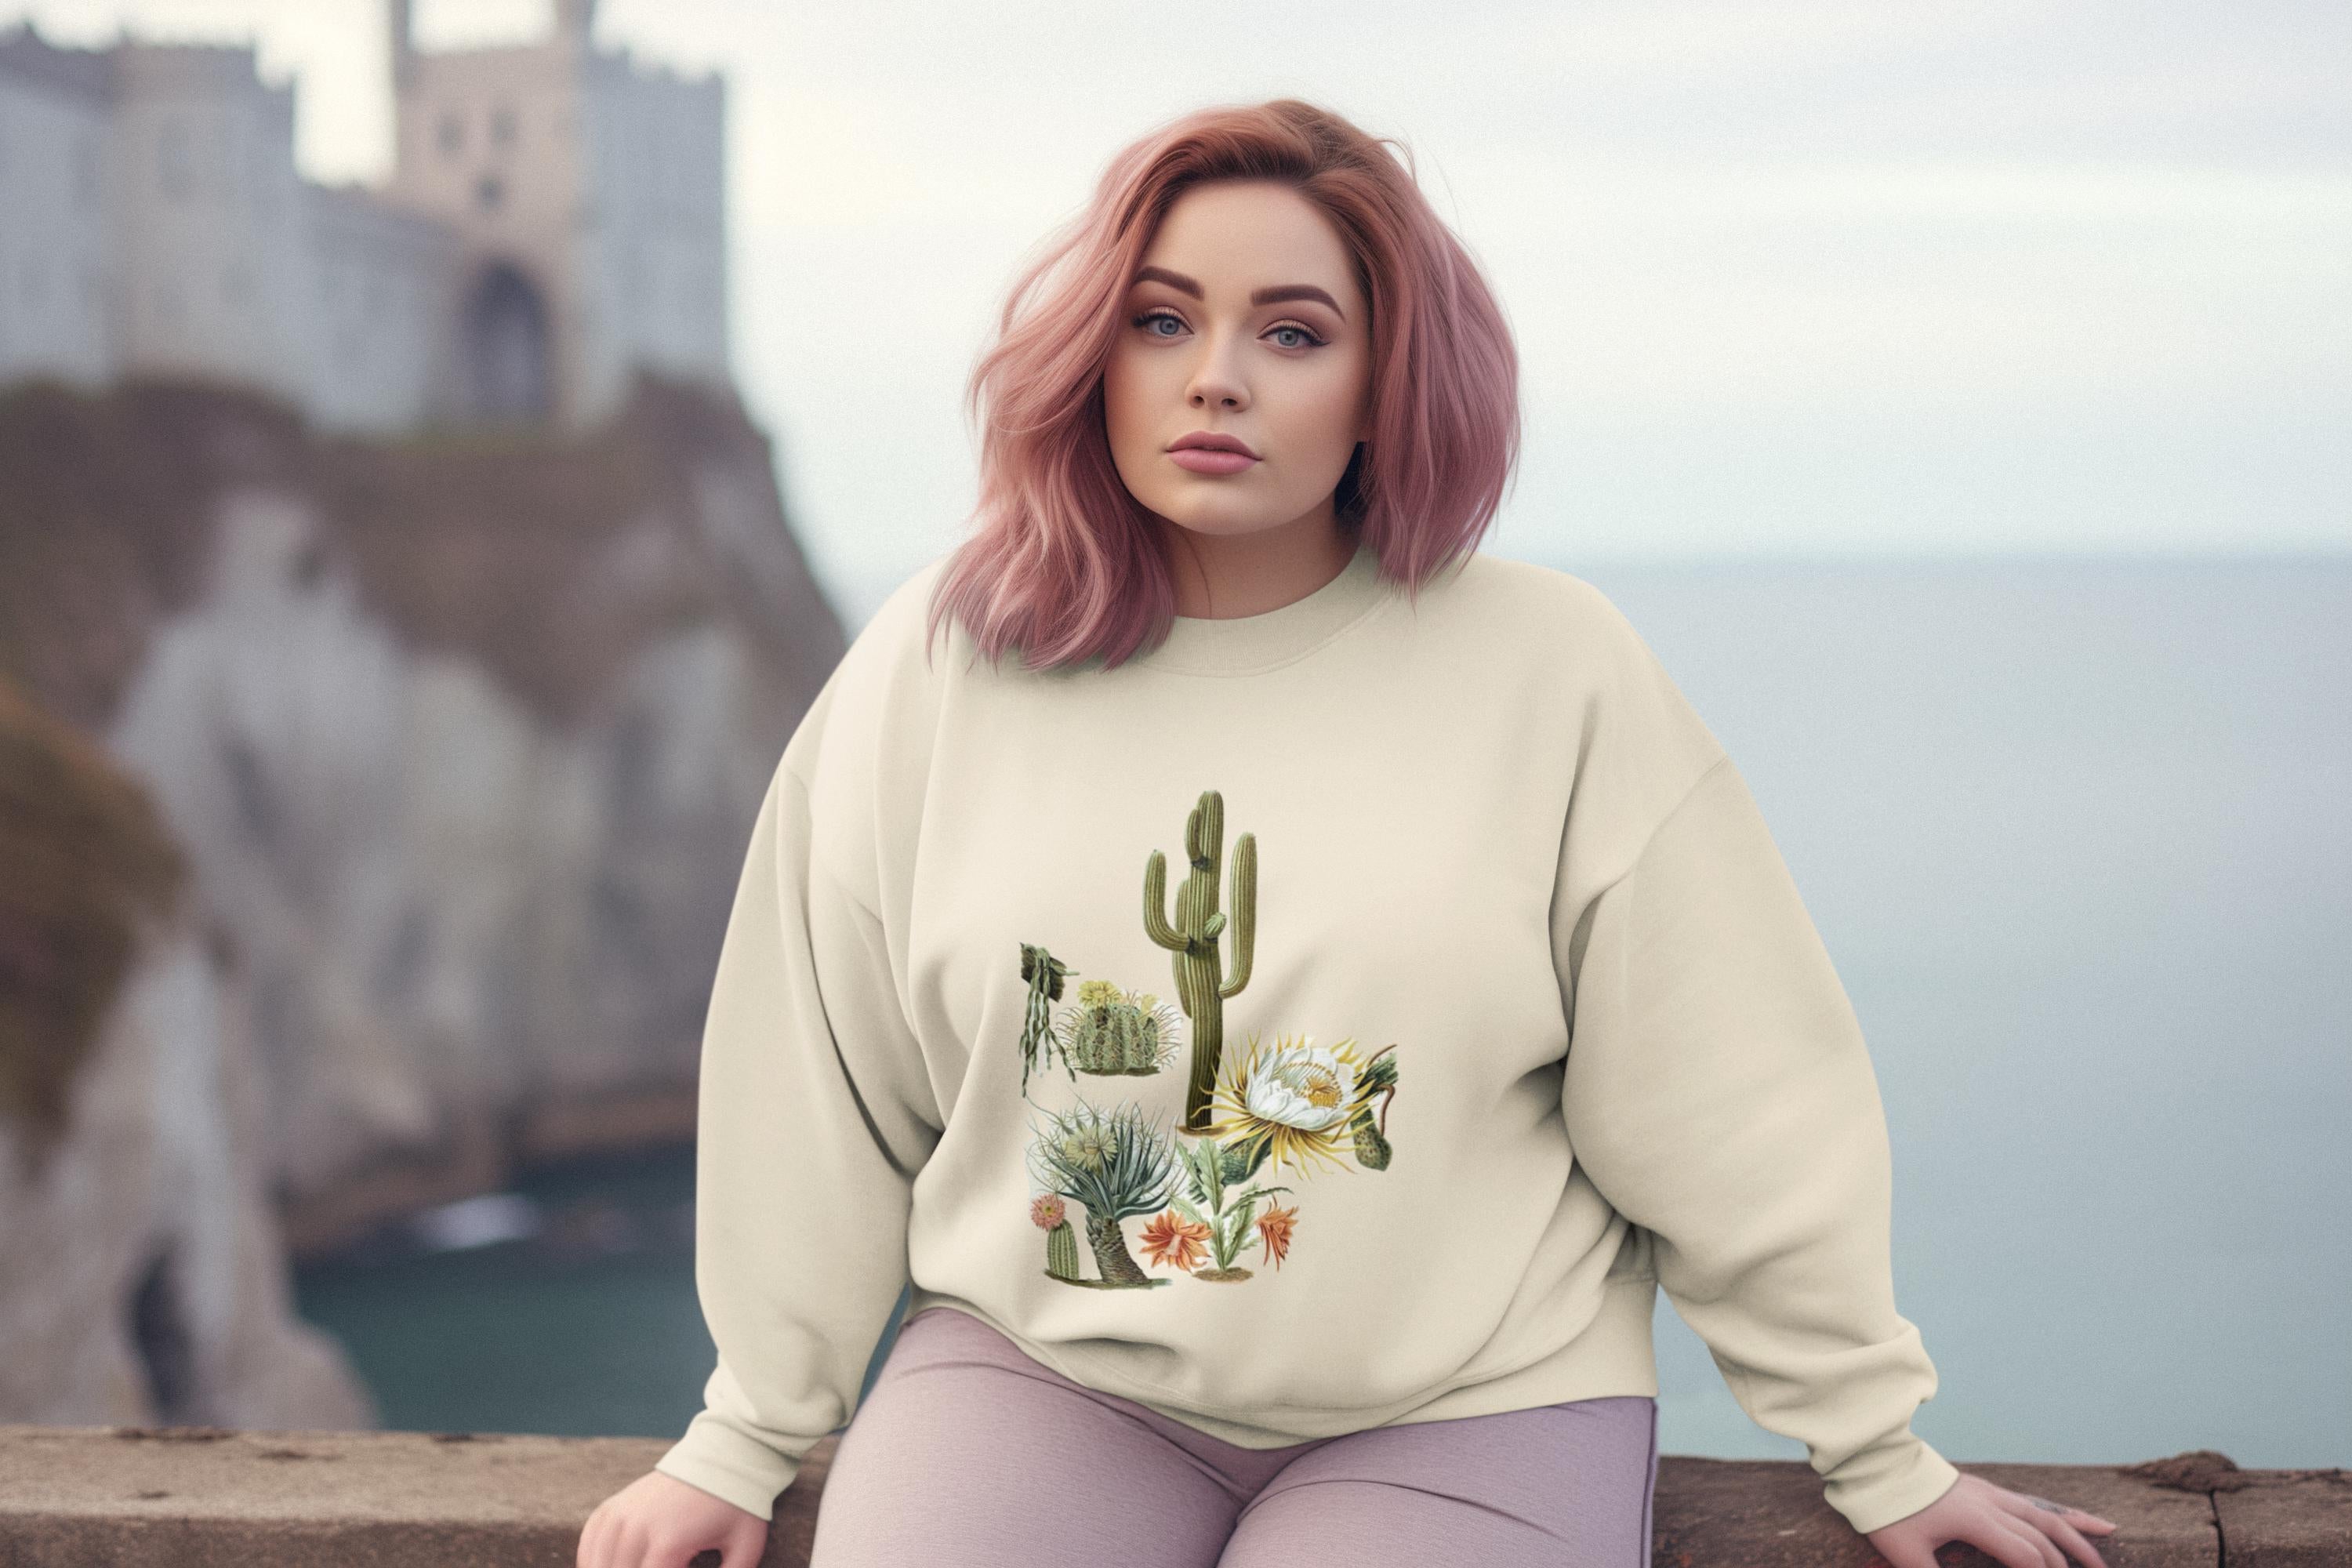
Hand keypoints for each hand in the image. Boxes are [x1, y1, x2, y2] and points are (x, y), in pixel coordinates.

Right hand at [577, 1469, 768, 1567]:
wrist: (723, 1456)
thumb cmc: (737, 1506)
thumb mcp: (746, 1547)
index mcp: (668, 1542)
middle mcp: (636, 1527)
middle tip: (664, 1566)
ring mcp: (621, 1514)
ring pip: (598, 1563)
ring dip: (612, 1567)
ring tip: (642, 1565)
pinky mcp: (613, 1505)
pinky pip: (589, 1543)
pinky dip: (592, 1560)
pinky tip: (605, 1565)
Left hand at [1867, 1471, 2117, 1567]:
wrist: (1875, 1465)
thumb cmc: (1887, 1511)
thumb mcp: (1905, 1553)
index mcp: (1974, 1519)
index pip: (2023, 1555)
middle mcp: (1990, 1503)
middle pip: (2040, 1538)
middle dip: (2066, 1564)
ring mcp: (1990, 1493)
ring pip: (2045, 1515)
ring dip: (2076, 1536)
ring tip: (2104, 1554)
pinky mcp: (1987, 1490)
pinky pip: (2033, 1502)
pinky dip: (2062, 1513)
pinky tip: (2088, 1521)